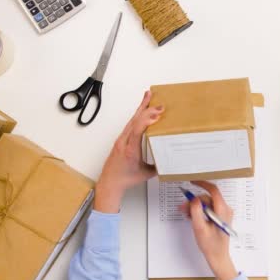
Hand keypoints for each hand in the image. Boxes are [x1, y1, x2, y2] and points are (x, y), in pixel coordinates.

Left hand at [94, 91, 163, 212]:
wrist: (110, 182)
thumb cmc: (124, 179)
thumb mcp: (146, 173)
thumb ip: (158, 166)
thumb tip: (170, 159)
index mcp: (130, 150)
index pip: (138, 130)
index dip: (147, 120)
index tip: (157, 113)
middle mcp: (124, 142)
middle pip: (134, 120)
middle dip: (146, 108)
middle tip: (155, 98)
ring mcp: (121, 139)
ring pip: (132, 120)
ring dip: (141, 108)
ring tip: (147, 97)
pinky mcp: (120, 139)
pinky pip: (130, 124)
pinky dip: (137, 115)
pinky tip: (141, 111)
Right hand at [179, 181, 237, 279]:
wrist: (218, 257)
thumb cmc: (210, 245)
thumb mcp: (199, 227)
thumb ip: (195, 211)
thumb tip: (193, 198)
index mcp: (222, 210)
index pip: (213, 190)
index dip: (202, 184)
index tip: (192, 182)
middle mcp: (225, 210)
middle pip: (208, 198)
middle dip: (194, 201)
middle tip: (183, 208)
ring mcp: (224, 213)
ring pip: (207, 204)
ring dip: (196, 207)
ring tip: (186, 215)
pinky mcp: (220, 217)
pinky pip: (209, 209)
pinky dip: (200, 211)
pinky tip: (192, 217)